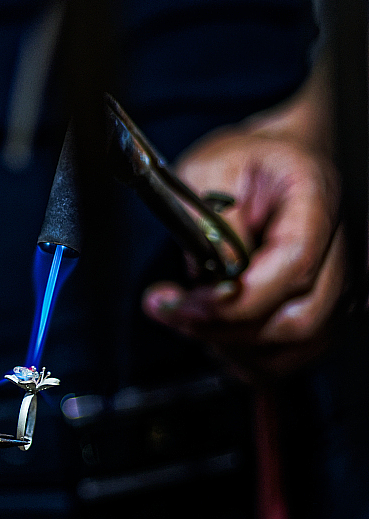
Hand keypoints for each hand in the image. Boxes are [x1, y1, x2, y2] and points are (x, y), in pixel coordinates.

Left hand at [142, 127, 343, 378]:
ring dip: (235, 347)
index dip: (240, 298)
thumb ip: (207, 217)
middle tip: (174, 312)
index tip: (189, 303)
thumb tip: (213, 270)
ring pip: (298, 345)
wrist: (276, 161)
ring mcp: (341, 283)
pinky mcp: (326, 308)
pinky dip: (248, 356)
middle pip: (300, 317)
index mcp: (315, 201)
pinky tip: (213, 335)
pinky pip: (293, 353)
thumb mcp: (209, 170)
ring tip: (187, 320)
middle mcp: (344, 246)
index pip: (295, 265)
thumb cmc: (246, 163)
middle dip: (227, 329)